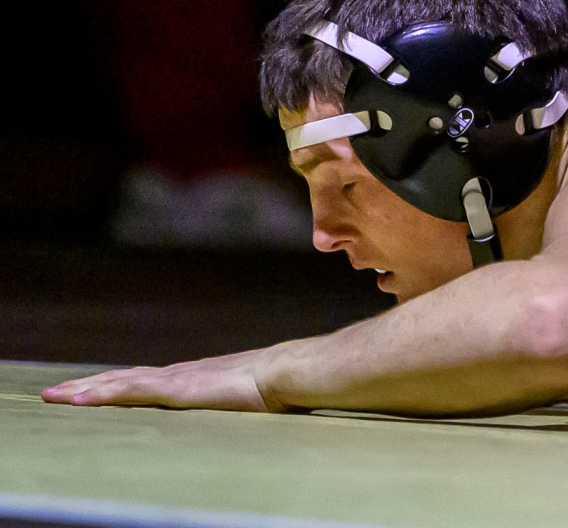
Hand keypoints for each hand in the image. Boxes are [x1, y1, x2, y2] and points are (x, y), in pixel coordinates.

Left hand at [42, 347, 287, 411]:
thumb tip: (247, 418)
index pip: (147, 382)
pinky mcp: (175, 388)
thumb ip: (237, 407)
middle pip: (125, 379)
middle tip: (57, 392)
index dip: (118, 385)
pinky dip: (102, 394)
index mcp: (196, 379)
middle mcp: (180, 374)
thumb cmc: (280, 389)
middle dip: (90, 385)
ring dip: (86, 389)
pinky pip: (130, 392)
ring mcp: (176, 379)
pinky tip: (80, 399)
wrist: (289, 372)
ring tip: (56, 396)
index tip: (93, 390)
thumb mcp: (250, 402)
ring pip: (119, 383)